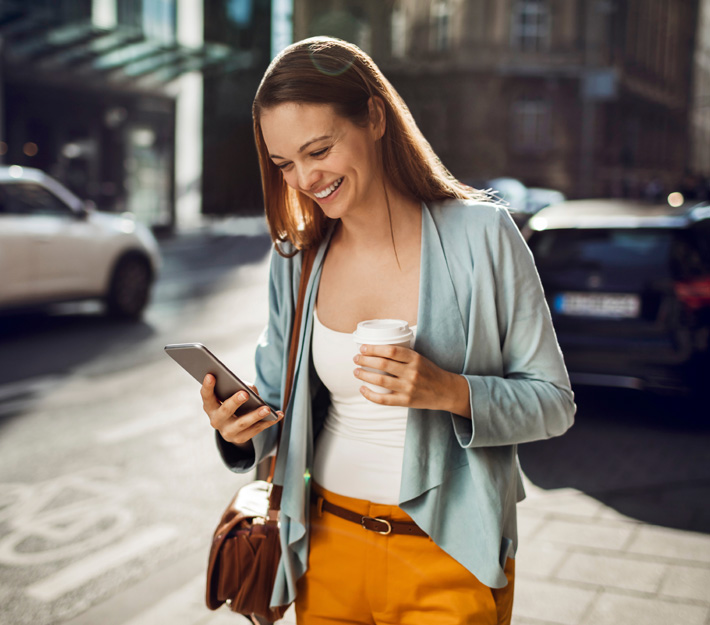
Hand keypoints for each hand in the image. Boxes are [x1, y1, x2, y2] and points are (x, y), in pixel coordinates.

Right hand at [200, 374, 282, 444]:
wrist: (234, 426)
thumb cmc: (232, 402)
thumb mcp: (231, 394)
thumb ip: (239, 388)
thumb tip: (251, 390)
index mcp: (210, 406)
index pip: (206, 396)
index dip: (208, 386)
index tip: (211, 375)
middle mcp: (216, 420)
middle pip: (225, 411)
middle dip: (235, 402)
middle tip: (245, 393)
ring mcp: (227, 432)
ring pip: (242, 423)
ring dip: (255, 415)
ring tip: (267, 408)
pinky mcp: (240, 439)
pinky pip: (256, 430)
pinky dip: (269, 422)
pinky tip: (279, 415)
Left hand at [353, 345, 470, 417]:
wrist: (446, 391)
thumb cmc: (430, 372)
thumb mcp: (420, 358)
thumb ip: (403, 355)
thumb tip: (378, 349)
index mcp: (415, 359)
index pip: (391, 350)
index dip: (374, 348)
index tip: (363, 348)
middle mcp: (412, 372)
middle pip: (383, 364)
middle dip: (365, 360)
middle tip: (356, 358)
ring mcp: (408, 388)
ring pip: (380, 380)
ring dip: (364, 375)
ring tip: (356, 371)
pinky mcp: (406, 401)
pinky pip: (384, 399)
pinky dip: (370, 395)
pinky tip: (363, 389)